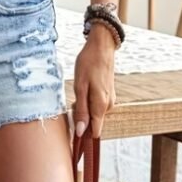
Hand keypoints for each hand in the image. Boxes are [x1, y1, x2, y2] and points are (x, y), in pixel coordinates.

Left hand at [72, 24, 115, 138]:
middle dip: (81, 116)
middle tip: (73, 100)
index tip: (71, 130)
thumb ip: (81, 110)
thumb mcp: (80, 86)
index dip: (83, 135)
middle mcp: (108, 106)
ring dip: (84, 107)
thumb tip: (81, 132)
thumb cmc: (88, 64)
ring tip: (79, 89)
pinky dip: (88, 100)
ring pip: (94, 112)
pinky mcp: (108, 94)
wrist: (102, 46)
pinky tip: (84, 87)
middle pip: (92, 122)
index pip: (95, 132)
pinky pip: (96, 104)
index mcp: (101, 106)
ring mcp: (109, 99)